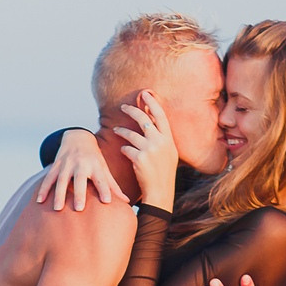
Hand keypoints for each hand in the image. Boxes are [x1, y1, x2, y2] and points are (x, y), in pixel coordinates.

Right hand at [35, 128, 119, 211]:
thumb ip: (113, 186)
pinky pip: (48, 178)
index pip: (101, 179)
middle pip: (79, 180)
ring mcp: (67, 164)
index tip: (107, 201)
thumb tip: (127, 202)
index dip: (104, 189)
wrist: (78, 137)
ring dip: (59, 193)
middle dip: (79, 193)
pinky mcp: (56, 165)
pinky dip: (43, 189)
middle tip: (79, 208)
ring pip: (62, 180)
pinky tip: (40, 201)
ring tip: (57, 208)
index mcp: (95, 166)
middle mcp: (81, 164)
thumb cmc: (94, 158)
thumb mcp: (104, 169)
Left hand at [113, 92, 177, 210]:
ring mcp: (150, 150)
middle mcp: (161, 142)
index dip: (152, 102)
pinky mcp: (139, 158)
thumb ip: (162, 138)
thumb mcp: (169, 153)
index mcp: (169, 139)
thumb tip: (152, 122)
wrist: (160, 192)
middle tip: (122, 107)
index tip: (145, 93)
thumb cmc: (163, 173)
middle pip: (143, 119)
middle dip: (132, 110)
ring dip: (121, 131)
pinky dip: (123, 149)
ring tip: (116, 130)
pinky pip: (126, 148)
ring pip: (131, 134)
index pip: (160, 115)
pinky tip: (123, 152)